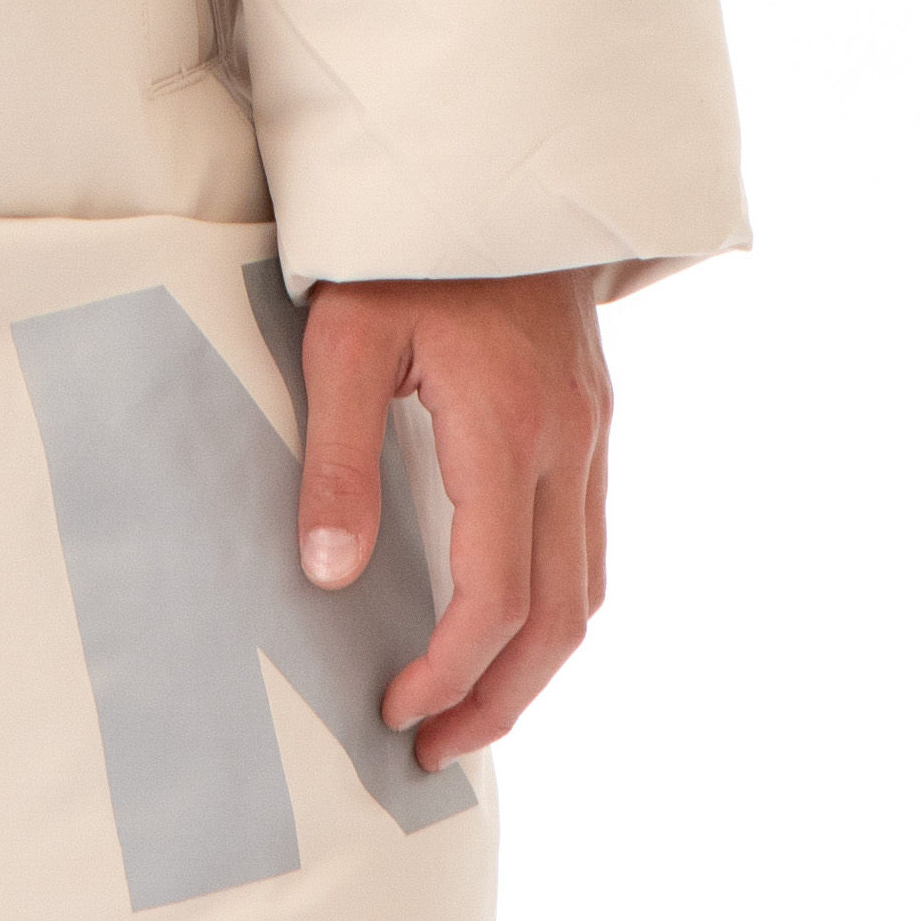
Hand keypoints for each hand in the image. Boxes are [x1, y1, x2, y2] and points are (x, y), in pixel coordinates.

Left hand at [296, 269, 614, 766]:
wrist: (490, 171)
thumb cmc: (403, 251)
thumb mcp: (345, 339)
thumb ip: (338, 458)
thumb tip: (329, 577)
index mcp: (506, 427)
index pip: (495, 595)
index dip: (449, 670)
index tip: (394, 709)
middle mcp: (567, 443)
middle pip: (560, 617)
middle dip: (500, 700)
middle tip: (432, 749)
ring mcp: (590, 435)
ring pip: (586, 589)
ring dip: (534, 665)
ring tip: (468, 710)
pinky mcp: (590, 425)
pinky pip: (587, 545)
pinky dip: (551, 608)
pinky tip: (503, 625)